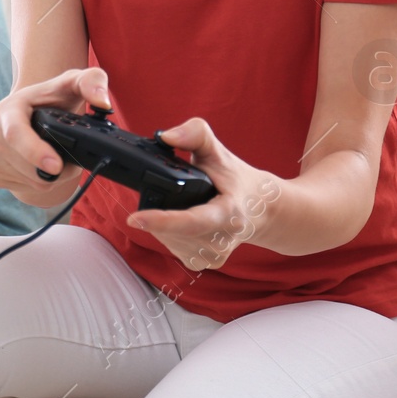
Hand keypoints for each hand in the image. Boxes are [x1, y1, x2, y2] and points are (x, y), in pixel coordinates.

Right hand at [0, 67, 112, 207]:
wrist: (31, 112)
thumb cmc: (54, 99)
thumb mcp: (72, 83)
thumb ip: (92, 81)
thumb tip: (102, 101)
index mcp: (7, 109)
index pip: (15, 134)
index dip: (35, 152)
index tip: (56, 165)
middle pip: (30, 166)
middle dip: (59, 169)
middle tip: (72, 156)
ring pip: (32, 181)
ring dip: (52, 176)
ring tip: (56, 157)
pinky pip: (26, 188)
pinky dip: (40, 181)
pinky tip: (40, 164)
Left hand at [123, 118, 282, 270]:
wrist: (262, 209)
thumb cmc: (238, 180)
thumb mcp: (219, 152)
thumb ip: (195, 135)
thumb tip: (165, 136)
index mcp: (228, 213)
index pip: (191, 221)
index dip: (161, 221)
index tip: (134, 218)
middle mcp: (222, 241)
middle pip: (171, 230)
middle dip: (157, 211)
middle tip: (164, 192)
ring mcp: (215, 256)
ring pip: (167, 240)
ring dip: (161, 223)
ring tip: (179, 205)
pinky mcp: (207, 263)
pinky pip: (173, 248)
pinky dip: (168, 233)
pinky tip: (179, 221)